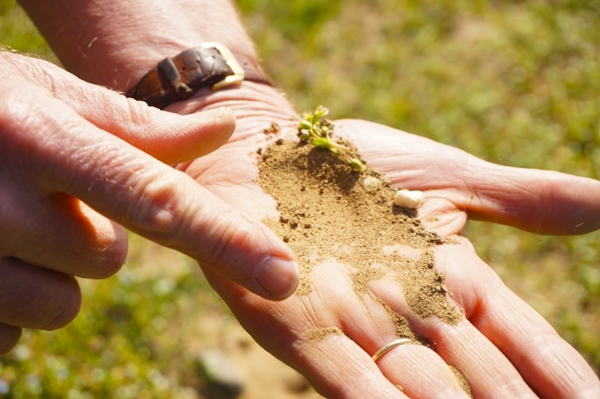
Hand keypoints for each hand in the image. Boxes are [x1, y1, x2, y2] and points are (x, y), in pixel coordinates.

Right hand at [0, 53, 298, 353]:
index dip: (224, 240)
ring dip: (49, 271)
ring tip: (8, 224)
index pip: (155, 197)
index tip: (283, 278)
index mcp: (42, 140)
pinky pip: (9, 332)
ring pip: (59, 303)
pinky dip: (9, 300)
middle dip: (89, 236)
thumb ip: (137, 125)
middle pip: (104, 259)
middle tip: (46, 197)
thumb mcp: (48, 96)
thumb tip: (222, 130)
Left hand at [173, 83, 599, 397]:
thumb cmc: (355, 161)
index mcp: (450, 277)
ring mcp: (354, 321)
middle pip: (477, 376)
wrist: (270, 148)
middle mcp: (409, 310)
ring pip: (415, 387)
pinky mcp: (296, 325)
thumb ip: (518, 198)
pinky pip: (340, 375)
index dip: (557, 372)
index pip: (520, 336)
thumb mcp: (446, 177)